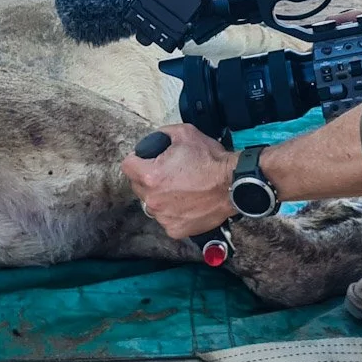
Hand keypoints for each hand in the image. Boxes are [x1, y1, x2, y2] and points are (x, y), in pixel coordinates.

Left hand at [122, 124, 237, 238]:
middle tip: (169, 173)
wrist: (234, 183)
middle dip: (148, 178)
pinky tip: (187, 203)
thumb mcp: (184, 133)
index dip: (137, 160)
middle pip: (138, 186)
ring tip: (181, 189)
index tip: (146, 160)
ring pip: (152, 204)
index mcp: (150, 176)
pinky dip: (174, 212)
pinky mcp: (175, 229)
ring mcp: (163, 216)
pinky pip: (166, 219)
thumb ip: (161, 134)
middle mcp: (153, 199)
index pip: (127, 166)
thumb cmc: (211, 160)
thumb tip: (153, 141)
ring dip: (161, 196)